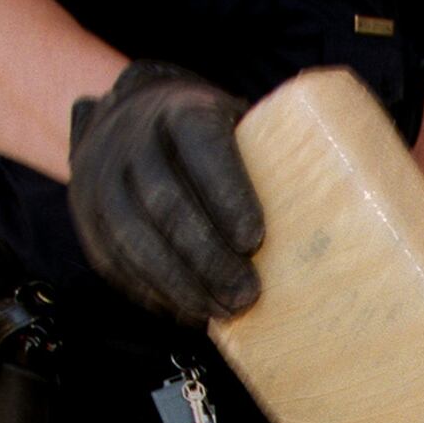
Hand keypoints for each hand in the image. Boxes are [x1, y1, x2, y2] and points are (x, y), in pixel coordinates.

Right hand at [67, 61, 262, 325]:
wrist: (128, 116)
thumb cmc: (208, 136)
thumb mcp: (236, 126)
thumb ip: (269, 159)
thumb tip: (339, 212)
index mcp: (181, 110)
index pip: (203, 146)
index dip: (228, 193)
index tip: (255, 239)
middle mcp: (133, 137)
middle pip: (165, 201)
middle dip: (207, 256)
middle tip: (246, 294)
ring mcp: (100, 176)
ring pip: (132, 237)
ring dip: (179, 283)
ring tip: (221, 312)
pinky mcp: (85, 215)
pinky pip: (114, 261)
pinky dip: (153, 291)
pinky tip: (188, 310)